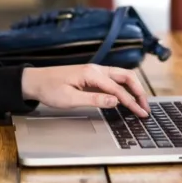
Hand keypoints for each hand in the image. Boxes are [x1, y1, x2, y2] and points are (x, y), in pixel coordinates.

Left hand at [21, 64, 149, 117]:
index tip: (141, 113)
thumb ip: (94, 99)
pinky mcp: (92, 75)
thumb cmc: (50, 89)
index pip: (118, 88)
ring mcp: (94, 71)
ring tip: (140, 103)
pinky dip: (124, 86)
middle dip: (138, 91)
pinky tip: (127, 96)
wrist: (35, 81)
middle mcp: (96, 69)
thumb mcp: (70, 99)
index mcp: (91, 73)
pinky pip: (113, 78)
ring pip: (121, 75)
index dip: (131, 102)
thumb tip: (115, 101)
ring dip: (133, 87)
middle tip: (146, 108)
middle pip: (125, 76)